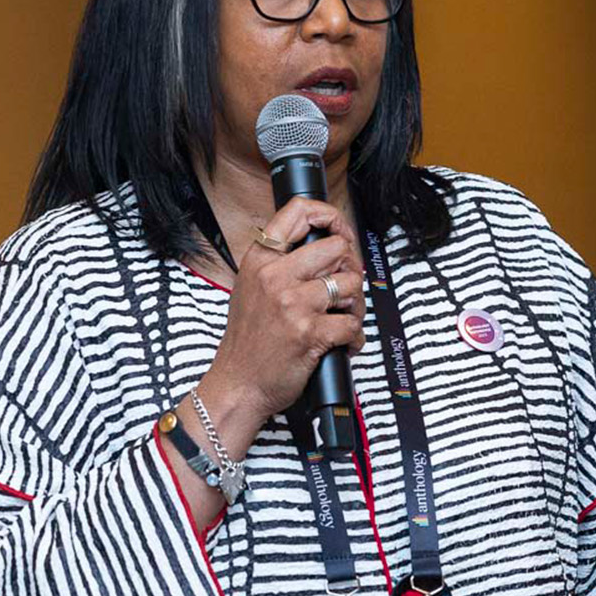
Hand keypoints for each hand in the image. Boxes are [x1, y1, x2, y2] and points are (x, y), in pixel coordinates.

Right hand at [202, 197, 367, 425]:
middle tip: (346, 286)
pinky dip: (355, 337)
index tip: (341, 233)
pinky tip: (342, 342)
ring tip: (343, 317)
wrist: (239, 384)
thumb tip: (325, 245)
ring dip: (356, 305)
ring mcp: (293, 303)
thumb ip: (280, 263)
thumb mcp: (251, 287)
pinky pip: (353, 323)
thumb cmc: (248, 341)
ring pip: (352, 284)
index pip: (298, 211)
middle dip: (351, 268)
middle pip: (337, 248)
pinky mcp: (310, 332)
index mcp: (260, 260)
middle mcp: (275, 276)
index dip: (331, 217)